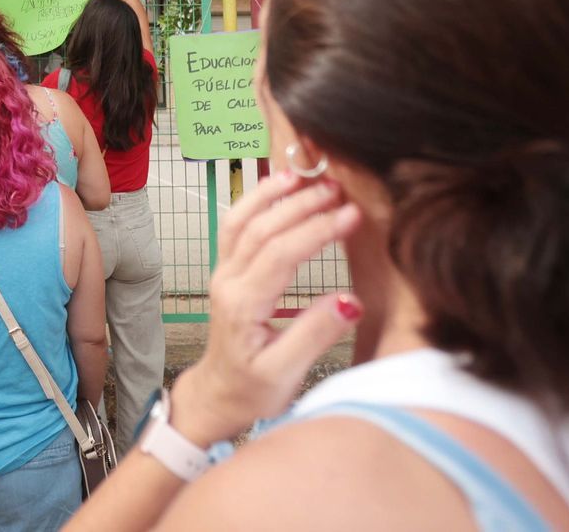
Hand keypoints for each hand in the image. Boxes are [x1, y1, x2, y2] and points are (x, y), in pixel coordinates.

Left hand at [168, 172, 361, 446]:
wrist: (217, 394)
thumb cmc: (251, 389)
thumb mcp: (285, 372)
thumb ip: (316, 335)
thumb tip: (350, 300)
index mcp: (241, 305)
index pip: (279, 254)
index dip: (316, 230)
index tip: (351, 214)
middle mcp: (227, 281)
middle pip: (261, 229)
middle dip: (300, 204)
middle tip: (338, 188)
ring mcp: (223, 272)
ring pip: (242, 220)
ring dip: (272, 194)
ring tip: (304, 174)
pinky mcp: (227, 270)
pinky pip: (235, 226)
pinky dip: (255, 201)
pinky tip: (278, 186)